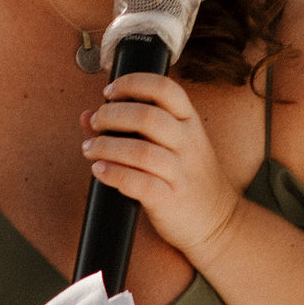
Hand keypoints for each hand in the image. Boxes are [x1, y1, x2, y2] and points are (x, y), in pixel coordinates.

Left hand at [83, 74, 239, 259]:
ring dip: (106, 146)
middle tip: (97, 123)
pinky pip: (139, 183)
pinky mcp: (170, 200)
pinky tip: (100, 170)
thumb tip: (87, 115)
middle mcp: (188, 144)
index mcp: (189, 123)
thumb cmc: (187, 178)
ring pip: (141, 151)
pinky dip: (114, 174)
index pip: (165, 89)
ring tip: (90, 148)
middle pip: (148, 117)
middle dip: (112, 115)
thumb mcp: (171, 146)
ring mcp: (181, 173)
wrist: (216, 221)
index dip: (132, 83)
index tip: (109, 92)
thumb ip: (131, 127)